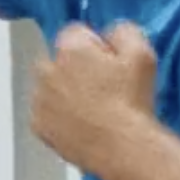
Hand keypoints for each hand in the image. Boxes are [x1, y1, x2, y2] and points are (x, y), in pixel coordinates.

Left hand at [30, 21, 160, 179]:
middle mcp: (46, 70)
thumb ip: (123, 31)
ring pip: (49, 87)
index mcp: (71, 48)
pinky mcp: (38, 126)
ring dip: (63, 92)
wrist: (122, 147)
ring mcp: (39, 100)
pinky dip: (57, 117)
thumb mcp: (141, 54)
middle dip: (74, 68)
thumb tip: (110, 32)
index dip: (95, 46)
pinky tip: (80, 125)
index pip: (76, 33)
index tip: (109, 63)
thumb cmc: (132, 101)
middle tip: (101, 87)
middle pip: (58, 59)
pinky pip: (45, 114)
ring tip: (91, 109)